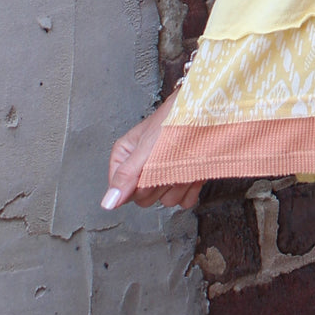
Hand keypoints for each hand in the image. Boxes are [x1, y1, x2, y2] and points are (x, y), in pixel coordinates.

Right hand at [102, 94, 201, 211]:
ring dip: (179, 184)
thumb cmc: (175, 119)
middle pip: (144, 198)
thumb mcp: (147, 147)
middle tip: (169, 161)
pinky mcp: (183, 180)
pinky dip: (192, 188)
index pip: (122, 191)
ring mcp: (163, 175)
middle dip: (159, 182)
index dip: (138, 183)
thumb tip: (107, 203)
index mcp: (124, 157)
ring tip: (185, 162)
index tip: (149, 167)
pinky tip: (195, 170)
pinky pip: (184, 200)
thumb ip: (127, 176)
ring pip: (165, 201)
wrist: (206, 110)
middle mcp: (141, 168)